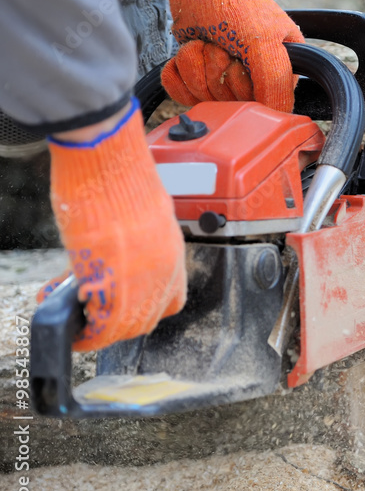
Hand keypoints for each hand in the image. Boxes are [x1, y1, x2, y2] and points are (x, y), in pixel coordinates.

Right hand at [44, 101, 185, 351]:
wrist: (107, 160)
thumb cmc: (118, 175)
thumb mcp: (140, 213)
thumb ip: (135, 242)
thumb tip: (113, 257)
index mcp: (172, 251)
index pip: (170, 300)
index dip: (145, 310)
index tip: (123, 309)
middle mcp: (163, 270)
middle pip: (144, 320)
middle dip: (116, 324)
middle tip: (91, 317)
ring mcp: (140, 278)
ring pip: (123, 327)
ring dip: (97, 330)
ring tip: (77, 322)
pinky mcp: (113, 280)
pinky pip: (101, 323)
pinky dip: (83, 329)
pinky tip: (66, 316)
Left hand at [162, 0, 302, 112]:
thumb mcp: (263, 42)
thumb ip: (276, 82)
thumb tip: (280, 115)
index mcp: (280, 70)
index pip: (262, 106)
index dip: (245, 88)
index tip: (240, 64)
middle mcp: (253, 79)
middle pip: (228, 103)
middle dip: (217, 70)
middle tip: (223, 45)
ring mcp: (222, 79)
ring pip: (201, 97)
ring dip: (195, 64)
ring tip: (206, 40)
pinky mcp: (196, 74)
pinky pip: (181, 92)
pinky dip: (178, 70)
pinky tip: (189, 48)